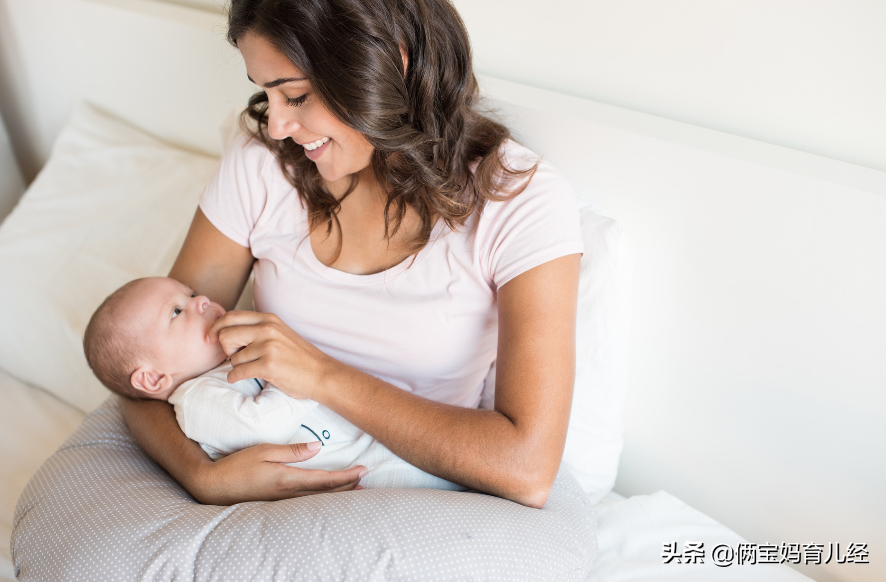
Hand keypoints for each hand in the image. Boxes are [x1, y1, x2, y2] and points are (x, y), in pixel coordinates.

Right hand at [192, 441, 365, 504]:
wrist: (213, 486)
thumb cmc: (237, 464)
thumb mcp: (264, 450)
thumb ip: (292, 451)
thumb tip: (317, 447)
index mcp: (288, 478)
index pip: (325, 479)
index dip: (347, 476)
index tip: (363, 470)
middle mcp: (289, 493)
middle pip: (327, 492)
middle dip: (348, 486)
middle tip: (366, 478)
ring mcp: (283, 501)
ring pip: (318, 499)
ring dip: (338, 493)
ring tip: (355, 487)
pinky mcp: (277, 503)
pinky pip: (307, 501)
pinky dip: (323, 496)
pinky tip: (328, 493)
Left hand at [210, 311, 339, 400]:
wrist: (321, 374)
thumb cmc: (299, 357)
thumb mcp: (280, 333)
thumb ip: (257, 329)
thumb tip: (225, 332)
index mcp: (269, 319)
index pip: (231, 316)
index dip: (215, 327)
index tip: (209, 338)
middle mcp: (268, 329)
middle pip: (225, 335)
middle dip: (225, 349)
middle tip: (235, 357)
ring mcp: (269, 347)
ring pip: (233, 357)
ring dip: (237, 366)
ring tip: (252, 368)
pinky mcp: (268, 365)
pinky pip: (237, 372)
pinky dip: (235, 378)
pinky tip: (244, 378)